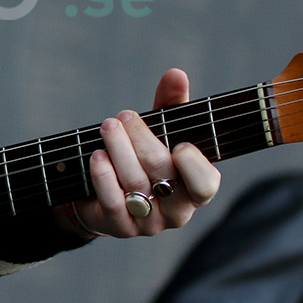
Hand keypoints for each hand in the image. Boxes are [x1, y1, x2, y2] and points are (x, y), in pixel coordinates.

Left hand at [58, 69, 221, 237]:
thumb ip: (171, 104)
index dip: (194, 166)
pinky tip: (97, 155)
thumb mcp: (160, 130)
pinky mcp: (120, 228)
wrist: (103, 195)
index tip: (179, 144)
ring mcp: (148, 223)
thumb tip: (176, 74)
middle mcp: (177, 211)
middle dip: (141, 140)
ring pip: (135, 185)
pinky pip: (113, 202)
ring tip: (108, 127)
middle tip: (124, 117)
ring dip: (118, 150)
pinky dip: (103, 176)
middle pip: (162, 174)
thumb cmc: (142, 158)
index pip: (205, 184)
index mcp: (196, 189)